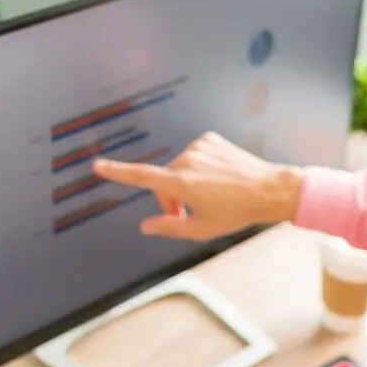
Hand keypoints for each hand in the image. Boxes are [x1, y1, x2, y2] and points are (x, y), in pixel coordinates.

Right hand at [93, 132, 303, 240]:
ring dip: (186, 182)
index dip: (118, 172)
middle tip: (189, 214)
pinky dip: (200, 167)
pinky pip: (195, 155)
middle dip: (171, 197)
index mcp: (182, 183)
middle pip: (164, 180)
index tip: (98, 166)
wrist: (268, 189)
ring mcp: (199, 146)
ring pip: (180, 168)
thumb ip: (170, 227)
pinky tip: (217, 177)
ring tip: (210, 196)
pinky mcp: (210, 138)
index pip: (142, 177)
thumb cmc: (236, 212)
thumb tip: (145, 226)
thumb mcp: (202, 228)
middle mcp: (187, 160)